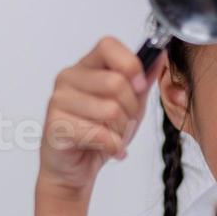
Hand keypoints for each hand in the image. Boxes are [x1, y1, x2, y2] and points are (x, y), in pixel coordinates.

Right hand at [38, 37, 159, 199]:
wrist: (74, 169)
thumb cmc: (99, 133)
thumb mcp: (129, 104)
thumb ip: (142, 80)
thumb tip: (160, 57)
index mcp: (86, 66)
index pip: (108, 46)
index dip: (130, 64)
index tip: (139, 85)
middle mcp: (68, 78)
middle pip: (116, 82)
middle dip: (130, 109)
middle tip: (124, 122)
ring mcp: (59, 101)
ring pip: (110, 110)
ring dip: (121, 131)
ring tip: (113, 136)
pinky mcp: (56, 126)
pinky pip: (100, 134)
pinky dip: (113, 146)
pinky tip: (107, 148)